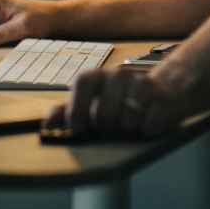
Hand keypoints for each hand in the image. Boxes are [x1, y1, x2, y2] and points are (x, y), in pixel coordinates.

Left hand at [43, 66, 189, 138]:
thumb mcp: (92, 102)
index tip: (79, 129)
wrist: (163, 91)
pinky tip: (147, 122)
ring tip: (130, 125)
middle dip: (106, 129)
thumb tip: (46, 123)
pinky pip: (149, 127)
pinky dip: (146, 132)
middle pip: (103, 115)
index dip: (76, 111)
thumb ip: (68, 111)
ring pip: (127, 124)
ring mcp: (142, 84)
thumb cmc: (121, 100)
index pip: (82, 85)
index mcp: (98, 76)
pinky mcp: (162, 98)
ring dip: (127, 132)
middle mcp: (119, 75)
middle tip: (111, 128)